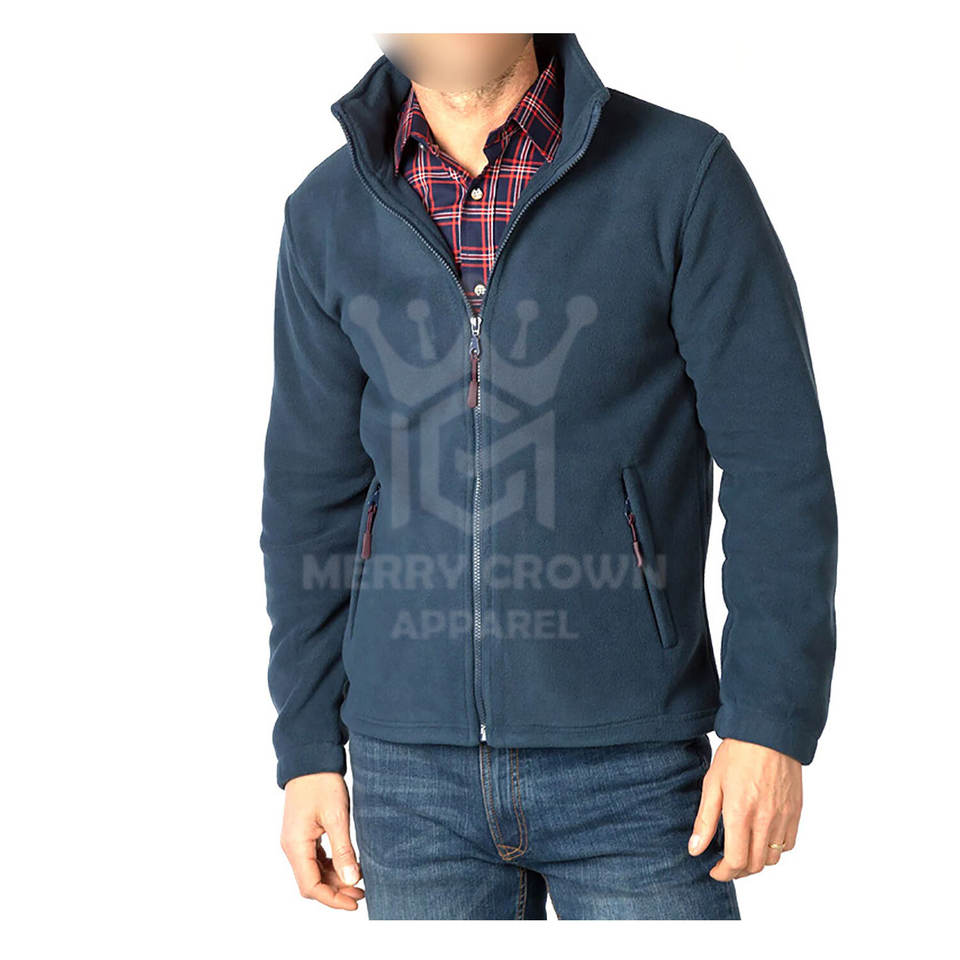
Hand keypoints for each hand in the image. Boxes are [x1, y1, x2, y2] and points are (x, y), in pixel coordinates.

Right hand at [280, 772, 364, 909]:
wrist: (310, 758)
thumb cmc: (322, 783)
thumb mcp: (336, 816)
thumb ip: (343, 850)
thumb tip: (351, 880)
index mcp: (295, 845)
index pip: (311, 886)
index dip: (333, 899)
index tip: (355, 902)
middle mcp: (292, 846)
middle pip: (311, 881)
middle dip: (336, 891)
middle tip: (362, 891)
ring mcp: (296, 840)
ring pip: (314, 871)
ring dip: (334, 879)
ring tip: (358, 879)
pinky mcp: (303, 833)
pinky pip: (315, 858)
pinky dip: (330, 865)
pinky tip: (347, 864)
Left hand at [688, 738, 801, 880]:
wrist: (768, 733)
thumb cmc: (737, 754)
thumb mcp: (712, 783)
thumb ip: (705, 820)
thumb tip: (695, 849)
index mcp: (740, 814)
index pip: (735, 861)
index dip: (723, 873)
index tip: (714, 870)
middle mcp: (765, 821)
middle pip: (754, 865)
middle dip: (737, 870)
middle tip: (725, 863)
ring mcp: (783, 818)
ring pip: (772, 859)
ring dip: (756, 862)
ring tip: (742, 851)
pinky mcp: (796, 812)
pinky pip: (788, 844)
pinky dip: (774, 849)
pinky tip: (762, 837)